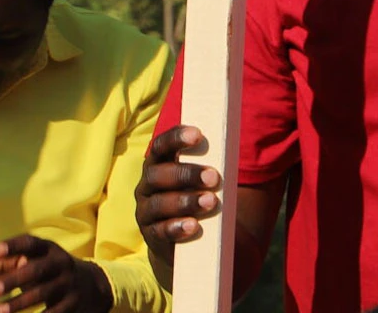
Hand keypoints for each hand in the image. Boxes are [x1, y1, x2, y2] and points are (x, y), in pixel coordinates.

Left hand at [0, 234, 112, 312]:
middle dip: (13, 280)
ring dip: (20, 303)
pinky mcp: (72, 303)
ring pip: (43, 293)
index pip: (30, 243)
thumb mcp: (29, 261)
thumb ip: (0, 265)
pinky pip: (55, 312)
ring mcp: (68, 283)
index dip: (13, 246)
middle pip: (36, 270)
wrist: (90, 285)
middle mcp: (60, 263)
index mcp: (47, 248)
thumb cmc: (46, 270)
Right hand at [135, 125, 222, 256]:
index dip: (175, 138)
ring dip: (185, 201)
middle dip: (186, 174)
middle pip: (157, 174)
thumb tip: (231, 154)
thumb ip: (209, 169)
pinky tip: (193, 226)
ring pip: (159, 203)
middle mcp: (147, 186)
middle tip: (214, 177)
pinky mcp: (150, 236)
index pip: (161, 146)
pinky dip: (176, 227)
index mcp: (159, 165)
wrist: (184, 243)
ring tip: (211, 201)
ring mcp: (145, 211)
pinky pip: (159, 231)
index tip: (197, 135)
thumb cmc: (198, 200)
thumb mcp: (202, 182)